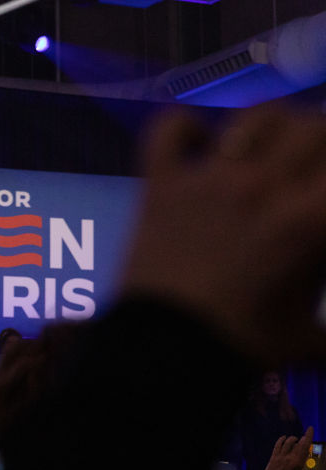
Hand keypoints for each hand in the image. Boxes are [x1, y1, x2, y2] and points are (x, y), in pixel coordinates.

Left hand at [121, 106, 325, 361]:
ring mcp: (208, 179)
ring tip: (270, 146)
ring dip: (272, 126)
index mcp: (311, 220)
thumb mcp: (310, 337)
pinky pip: (169, 129)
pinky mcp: (160, 184)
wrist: (162, 351)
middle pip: (314, 126)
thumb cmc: (242, 346)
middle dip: (322, 141)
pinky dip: (184, 127)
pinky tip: (198, 139)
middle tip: (313, 164)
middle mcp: (265, 186)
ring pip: (255, 117)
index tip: (321, 191)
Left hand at [259, 427, 313, 469]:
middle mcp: (289, 458)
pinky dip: (281, 440)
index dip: (308, 436)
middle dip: (303, 438)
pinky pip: (277, 445)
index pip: (305, 447)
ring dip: (293, 439)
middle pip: (298, 443)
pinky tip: (284, 438)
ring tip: (296, 439)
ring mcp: (280, 457)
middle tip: (306, 437)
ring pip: (287, 442)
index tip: (310, 429)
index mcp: (298, 464)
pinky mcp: (273, 457)